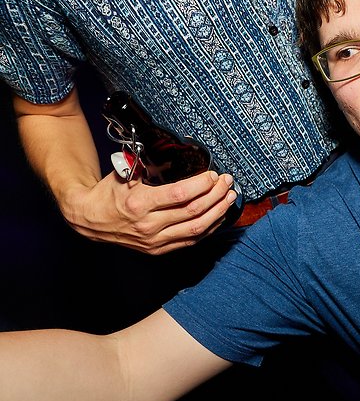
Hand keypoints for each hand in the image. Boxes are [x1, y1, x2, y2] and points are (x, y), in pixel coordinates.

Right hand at [59, 170, 237, 254]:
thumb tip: (171, 151)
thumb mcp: (123, 173)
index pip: (180, 194)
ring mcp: (155, 240)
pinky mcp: (158, 250)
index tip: (214, 175)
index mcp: (140, 203)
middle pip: (194, 211)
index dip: (202, 185)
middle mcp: (148, 225)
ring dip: (218, 212)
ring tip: (229, 198)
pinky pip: (190, 240)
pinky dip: (209, 228)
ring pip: (197, 228)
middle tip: (227, 183)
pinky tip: (218, 216)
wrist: (89, 220)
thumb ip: (146, 164)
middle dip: (216, 195)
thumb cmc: (107, 193)